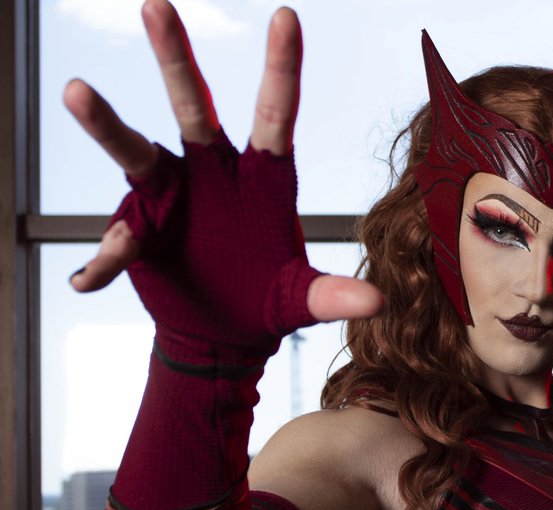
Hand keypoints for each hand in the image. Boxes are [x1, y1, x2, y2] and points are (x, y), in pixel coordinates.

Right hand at [64, 0, 381, 347]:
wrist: (222, 335)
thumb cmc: (266, 302)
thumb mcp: (300, 299)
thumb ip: (332, 295)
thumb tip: (376, 301)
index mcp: (263, 178)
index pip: (275, 114)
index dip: (281, 67)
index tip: (287, 16)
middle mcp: (212, 173)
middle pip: (194, 108)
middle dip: (175, 58)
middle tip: (156, 5)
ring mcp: (169, 194)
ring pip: (135, 149)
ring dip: (106, 123)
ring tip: (77, 92)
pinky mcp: (138, 227)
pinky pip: (117, 238)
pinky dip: (104, 260)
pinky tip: (89, 283)